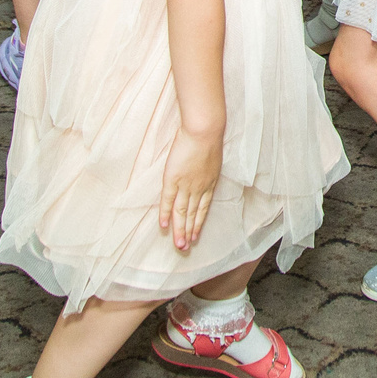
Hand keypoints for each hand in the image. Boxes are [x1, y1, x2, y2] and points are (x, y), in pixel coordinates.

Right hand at [158, 125, 223, 252]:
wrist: (204, 130)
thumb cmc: (209, 135)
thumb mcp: (212, 154)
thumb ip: (206, 165)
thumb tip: (203, 166)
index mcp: (210, 182)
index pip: (203, 207)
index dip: (198, 222)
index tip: (195, 235)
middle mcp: (199, 188)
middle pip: (193, 214)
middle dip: (189, 231)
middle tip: (185, 248)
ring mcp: (186, 185)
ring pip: (182, 212)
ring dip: (180, 229)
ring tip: (178, 245)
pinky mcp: (173, 179)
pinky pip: (168, 200)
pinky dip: (165, 214)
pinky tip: (164, 226)